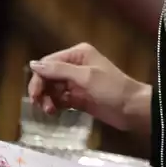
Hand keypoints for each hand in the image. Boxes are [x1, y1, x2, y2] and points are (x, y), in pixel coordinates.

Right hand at [28, 43, 151, 137]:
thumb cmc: (112, 89)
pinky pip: (60, 99)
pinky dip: (55, 104)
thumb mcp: (86, 77)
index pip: (49, 63)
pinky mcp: (79, 97)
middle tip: (40, 105)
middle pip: (48, 76)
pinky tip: (56, 112)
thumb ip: (59, 70)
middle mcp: (75, 66)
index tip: (35, 95)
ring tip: (51, 111)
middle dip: (42, 90)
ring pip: (52, 88)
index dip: (39, 77)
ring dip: (48, 99)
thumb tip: (33, 64)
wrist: (132, 109)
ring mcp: (77, 82)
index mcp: (77, 54)